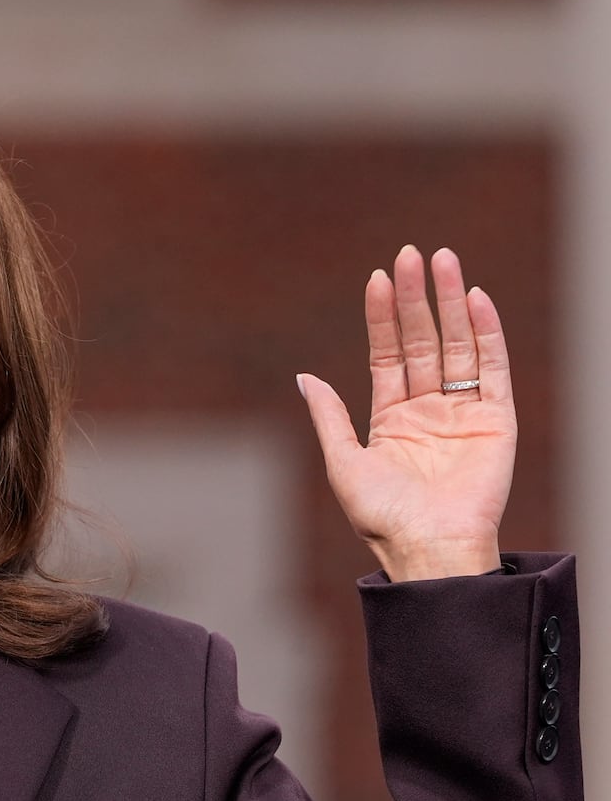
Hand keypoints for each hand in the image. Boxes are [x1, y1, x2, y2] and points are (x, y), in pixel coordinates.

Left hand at [298, 245, 514, 581]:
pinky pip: (494, 369)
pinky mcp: (497, 420)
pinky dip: (487, 334)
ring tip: (443, 261)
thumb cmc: (382, 517)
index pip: (387, 354)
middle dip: (416, 298)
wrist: (427, 548)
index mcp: (391, 419)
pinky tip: (476, 300)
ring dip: (451, 303)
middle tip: (411, 253)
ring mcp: (463, 412)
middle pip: (423, 341)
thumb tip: (303, 377)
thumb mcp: (343, 462)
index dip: (382, 316)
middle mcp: (428, 410)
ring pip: (457, 345)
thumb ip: (330, 417)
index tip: (377, 277)